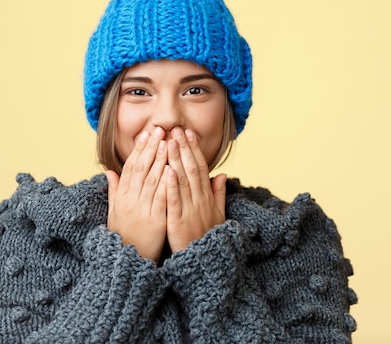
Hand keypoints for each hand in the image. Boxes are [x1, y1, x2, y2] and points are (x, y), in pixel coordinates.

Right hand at [106, 127, 168, 262]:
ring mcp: (141, 210)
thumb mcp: (114, 213)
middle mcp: (129, 201)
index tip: (147, 133)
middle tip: (159, 129)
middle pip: (141, 169)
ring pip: (151, 180)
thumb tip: (110, 171)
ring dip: (159, 160)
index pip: (131, 167)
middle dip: (151, 147)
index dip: (139, 149)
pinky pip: (160, 199)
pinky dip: (166, 183)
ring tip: (167, 142)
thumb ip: (114, 191)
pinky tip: (172, 169)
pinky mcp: (154, 221)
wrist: (124, 263)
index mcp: (122, 197)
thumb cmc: (122, 237)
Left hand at [164, 127, 226, 252]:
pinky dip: (172, 186)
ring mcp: (189, 210)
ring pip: (183, 180)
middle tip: (176, 129)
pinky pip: (175, 201)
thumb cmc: (208, 237)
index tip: (188, 133)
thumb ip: (219, 193)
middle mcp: (200, 200)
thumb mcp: (218, 214)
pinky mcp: (178, 221)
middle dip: (184, 148)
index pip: (200, 167)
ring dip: (177, 160)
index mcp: (207, 197)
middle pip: (192, 169)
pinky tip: (167, 171)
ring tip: (170, 142)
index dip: (194, 149)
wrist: (205, 261)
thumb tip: (223, 174)